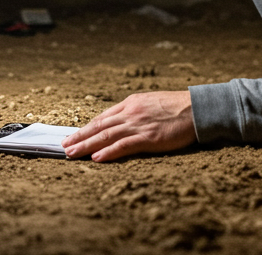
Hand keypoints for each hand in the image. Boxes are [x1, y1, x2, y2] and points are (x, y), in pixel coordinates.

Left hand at [62, 90, 195, 161]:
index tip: (74, 135)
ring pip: (106, 136)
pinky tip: (96, 158)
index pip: (103, 118)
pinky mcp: (148, 138)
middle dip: (80, 136)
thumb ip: (135, 112)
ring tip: (72, 153)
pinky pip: (124, 146)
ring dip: (86, 145)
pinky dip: (108, 152)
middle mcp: (131, 113)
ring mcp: (138, 125)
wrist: (197, 108)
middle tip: (64, 146)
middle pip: (99, 126)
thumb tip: (120, 123)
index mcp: (131, 104)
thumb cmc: (177, 107)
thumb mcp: (151, 103)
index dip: (86, 128)